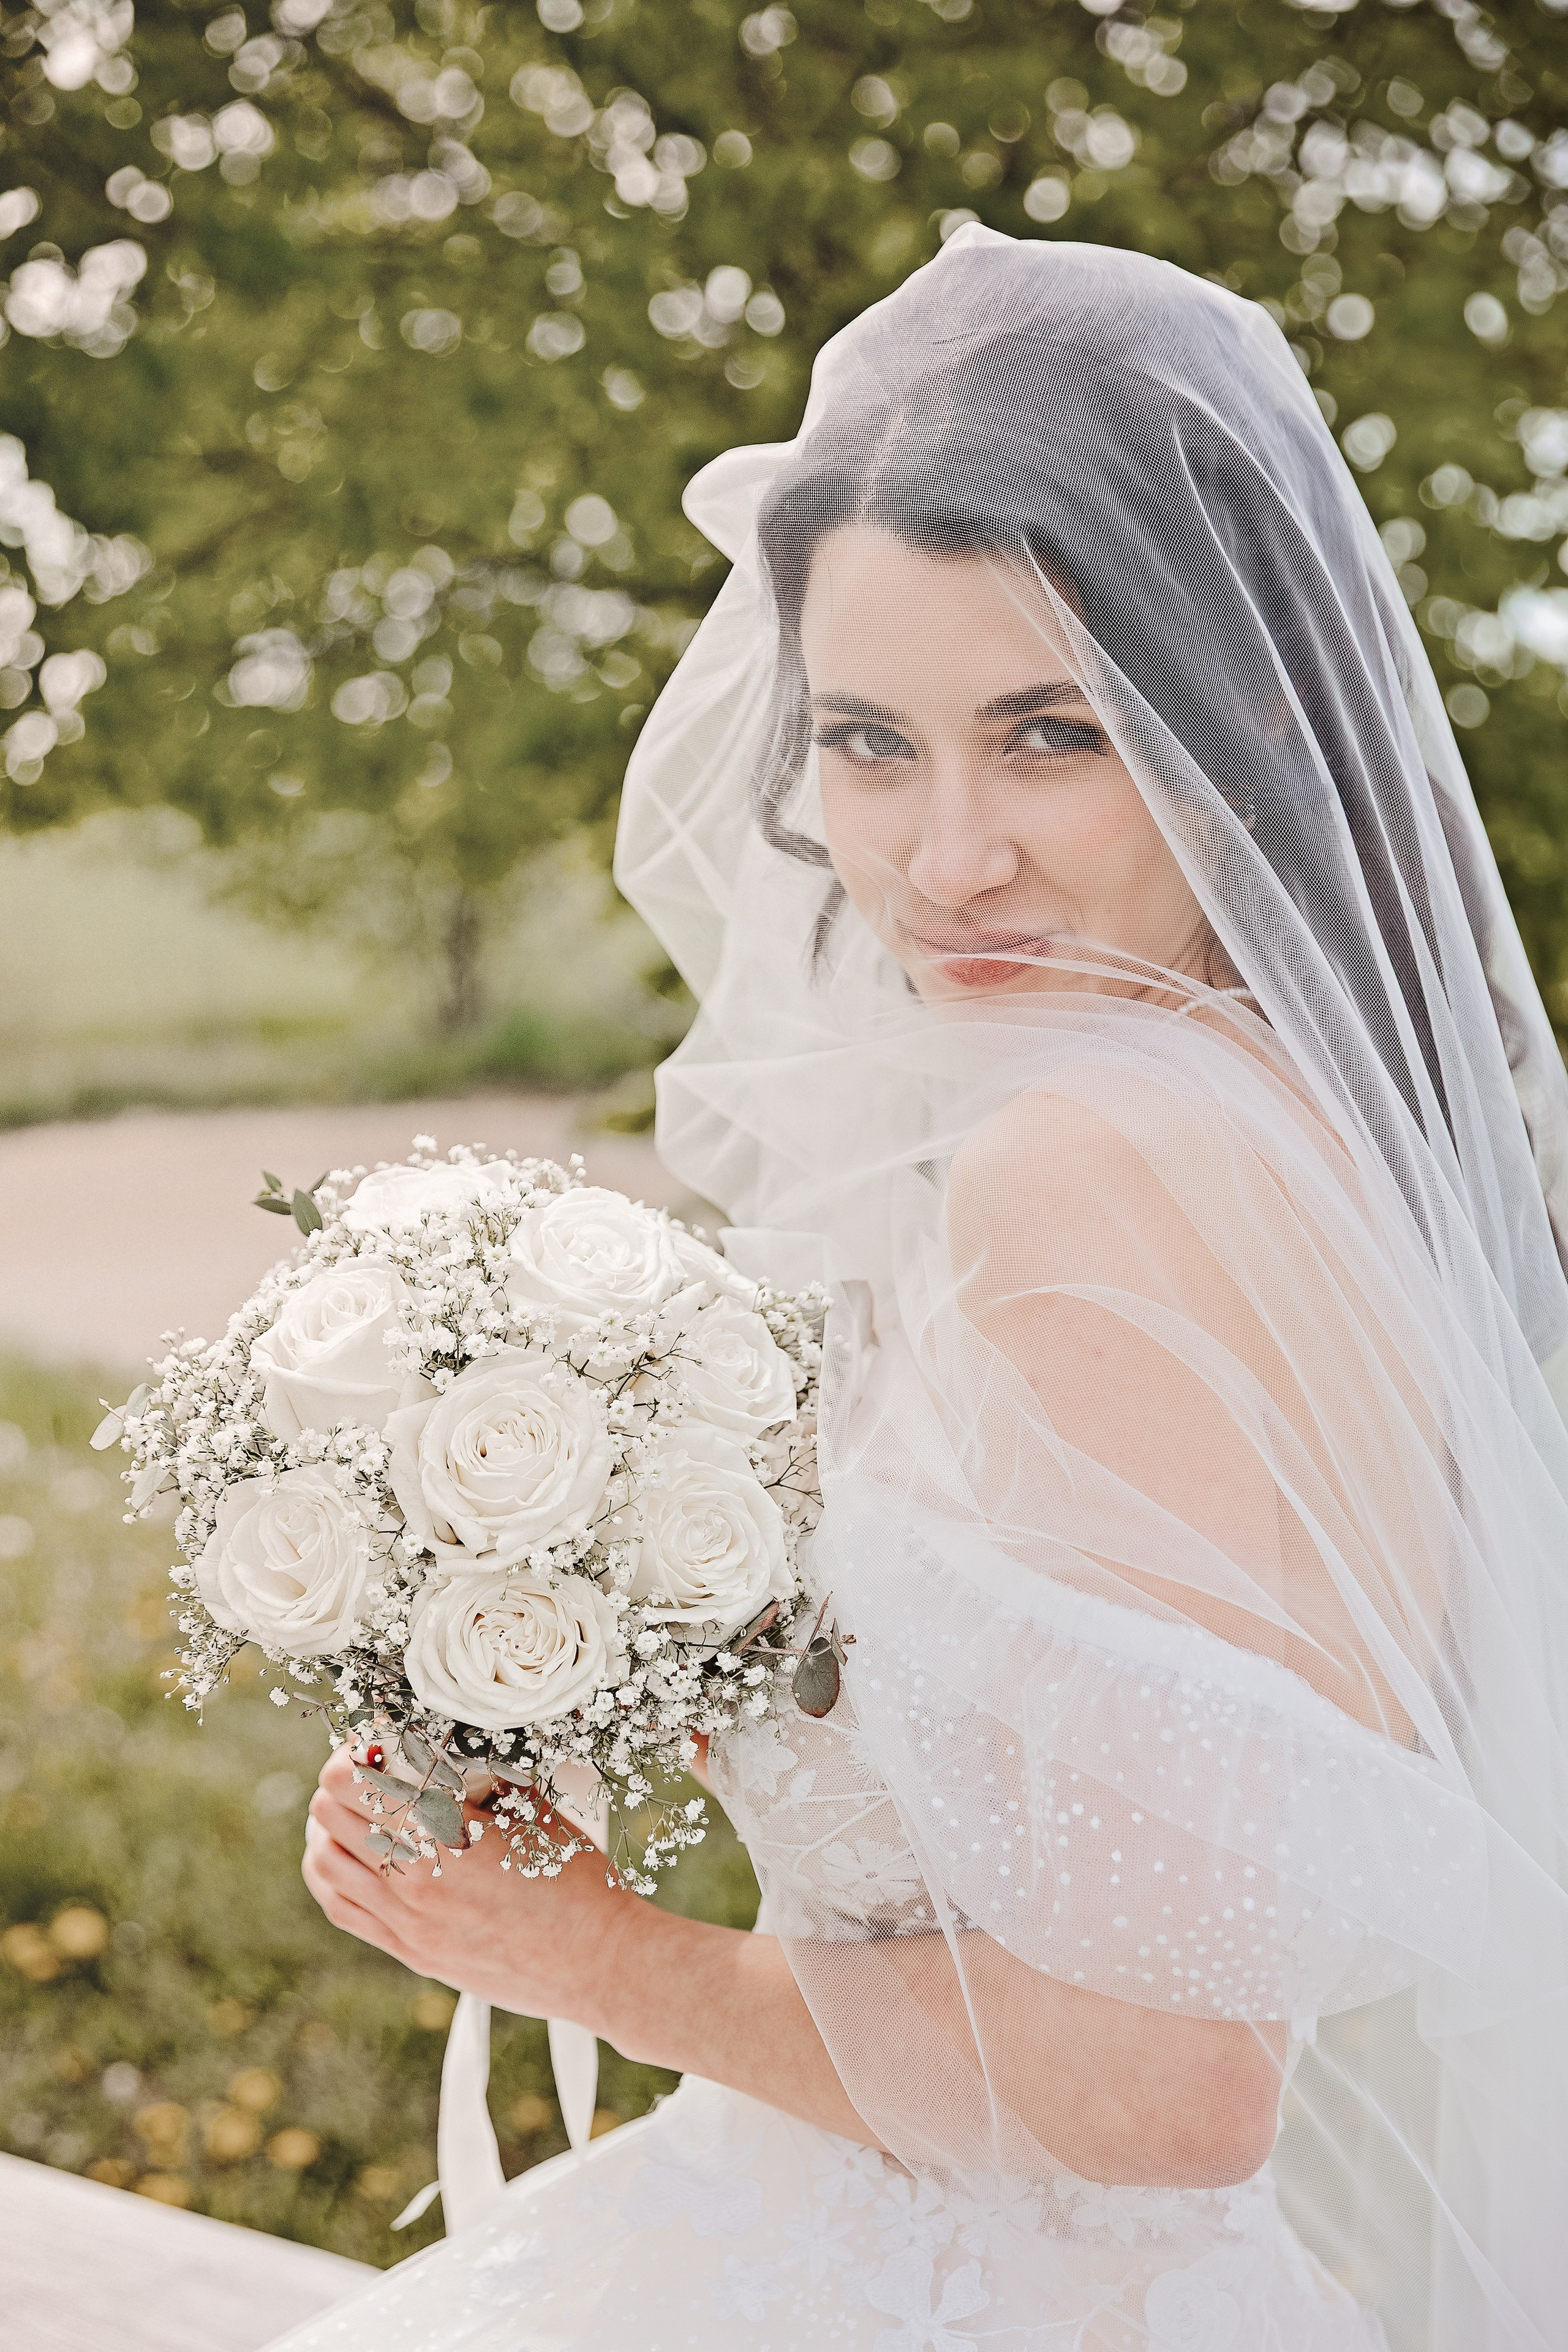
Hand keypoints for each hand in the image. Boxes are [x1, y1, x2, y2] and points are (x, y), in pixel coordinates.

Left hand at [301, 1745, 641, 2026]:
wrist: (598, 1962)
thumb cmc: (575, 1880)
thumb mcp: (531, 1809)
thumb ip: (479, 1778)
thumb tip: (445, 1747)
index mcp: (446, 1835)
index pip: (354, 1779)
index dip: (354, 1750)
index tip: (375, 1740)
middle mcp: (415, 1880)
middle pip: (330, 1814)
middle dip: (341, 1781)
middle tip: (367, 1768)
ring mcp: (409, 1923)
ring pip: (324, 1862)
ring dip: (328, 1826)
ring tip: (350, 1808)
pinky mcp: (411, 1953)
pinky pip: (341, 1909)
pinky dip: (330, 1874)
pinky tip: (344, 1855)